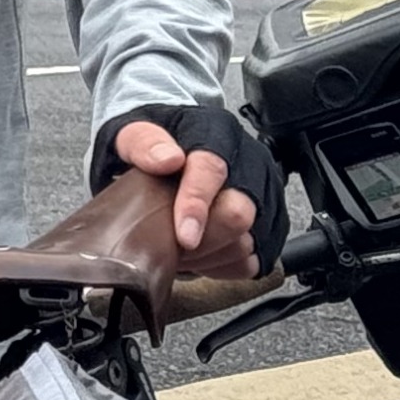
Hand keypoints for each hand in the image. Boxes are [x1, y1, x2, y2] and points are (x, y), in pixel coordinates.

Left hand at [110, 117, 264, 280]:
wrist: (167, 157)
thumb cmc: (152, 148)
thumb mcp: (130, 133)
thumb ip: (142, 142)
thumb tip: (167, 158)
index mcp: (217, 133)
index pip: (212, 169)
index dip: (196, 204)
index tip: (184, 235)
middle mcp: (249, 163)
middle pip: (238, 214)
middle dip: (201, 239)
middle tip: (170, 245)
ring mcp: (265, 196)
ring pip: (247, 243)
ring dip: (207, 256)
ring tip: (179, 248)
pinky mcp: (269, 227)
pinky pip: (251, 262)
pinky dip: (221, 266)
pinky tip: (200, 253)